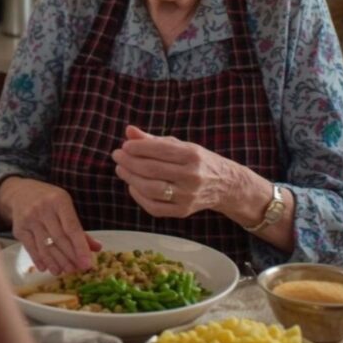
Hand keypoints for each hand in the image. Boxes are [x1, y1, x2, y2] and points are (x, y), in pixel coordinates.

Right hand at [0, 177, 101, 274]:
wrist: (21, 192)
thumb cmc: (48, 200)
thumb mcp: (65, 206)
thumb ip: (79, 228)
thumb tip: (97, 249)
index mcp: (59, 200)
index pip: (72, 228)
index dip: (80, 247)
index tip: (87, 264)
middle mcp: (43, 209)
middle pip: (59, 239)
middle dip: (69, 257)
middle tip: (76, 270)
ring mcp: (29, 219)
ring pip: (45, 246)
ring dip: (55, 262)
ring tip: (63, 272)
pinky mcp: (18, 229)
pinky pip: (30, 248)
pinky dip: (39, 260)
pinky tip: (46, 268)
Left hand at [111, 125, 241, 218]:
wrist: (226, 186)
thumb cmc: (198, 161)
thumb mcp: (181, 145)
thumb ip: (153, 139)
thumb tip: (129, 131)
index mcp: (192, 155)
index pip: (159, 150)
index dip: (138, 147)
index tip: (124, 146)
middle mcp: (192, 176)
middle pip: (152, 170)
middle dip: (129, 162)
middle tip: (117, 156)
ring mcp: (188, 196)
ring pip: (150, 189)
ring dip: (130, 178)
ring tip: (121, 169)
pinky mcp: (183, 211)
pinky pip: (154, 207)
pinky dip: (139, 196)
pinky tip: (133, 186)